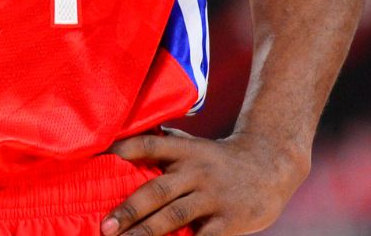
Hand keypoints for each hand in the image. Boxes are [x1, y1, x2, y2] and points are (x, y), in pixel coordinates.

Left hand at [101, 129, 308, 235]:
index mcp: (184, 150)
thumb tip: (121, 144)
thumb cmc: (221, 160)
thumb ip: (165, 145)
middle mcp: (196, 171)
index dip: (125, 150)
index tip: (99, 160)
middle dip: (129, 210)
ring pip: (174, 217)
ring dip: (147, 233)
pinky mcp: (228, 220)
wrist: (272, 165)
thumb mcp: (194, 146)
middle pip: (156, 190)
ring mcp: (212, 196)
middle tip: (105, 227)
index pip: (149, 145)